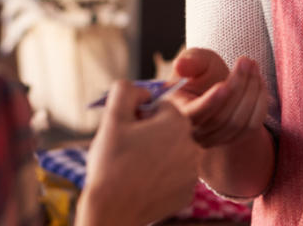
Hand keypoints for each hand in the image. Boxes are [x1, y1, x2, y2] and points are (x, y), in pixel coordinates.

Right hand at [77, 81, 198, 225]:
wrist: (110, 212)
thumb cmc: (110, 164)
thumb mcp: (112, 117)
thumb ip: (126, 90)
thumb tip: (142, 90)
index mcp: (178, 122)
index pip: (160, 106)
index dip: (140, 116)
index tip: (127, 131)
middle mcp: (192, 146)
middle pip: (168, 128)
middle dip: (150, 134)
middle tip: (128, 150)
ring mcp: (192, 173)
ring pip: (171, 152)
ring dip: (156, 154)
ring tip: (133, 168)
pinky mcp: (186, 194)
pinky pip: (173, 176)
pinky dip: (160, 177)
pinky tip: (142, 184)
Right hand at [171, 47, 268, 148]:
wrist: (216, 85)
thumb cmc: (201, 73)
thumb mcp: (195, 61)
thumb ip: (189, 61)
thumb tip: (180, 65)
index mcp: (177, 112)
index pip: (193, 115)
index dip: (210, 102)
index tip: (224, 85)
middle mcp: (193, 132)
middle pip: (221, 118)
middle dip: (238, 87)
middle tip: (246, 61)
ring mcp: (214, 139)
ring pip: (238, 123)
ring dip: (251, 92)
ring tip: (253, 66)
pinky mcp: (234, 139)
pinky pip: (252, 126)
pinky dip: (260, 102)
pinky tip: (258, 81)